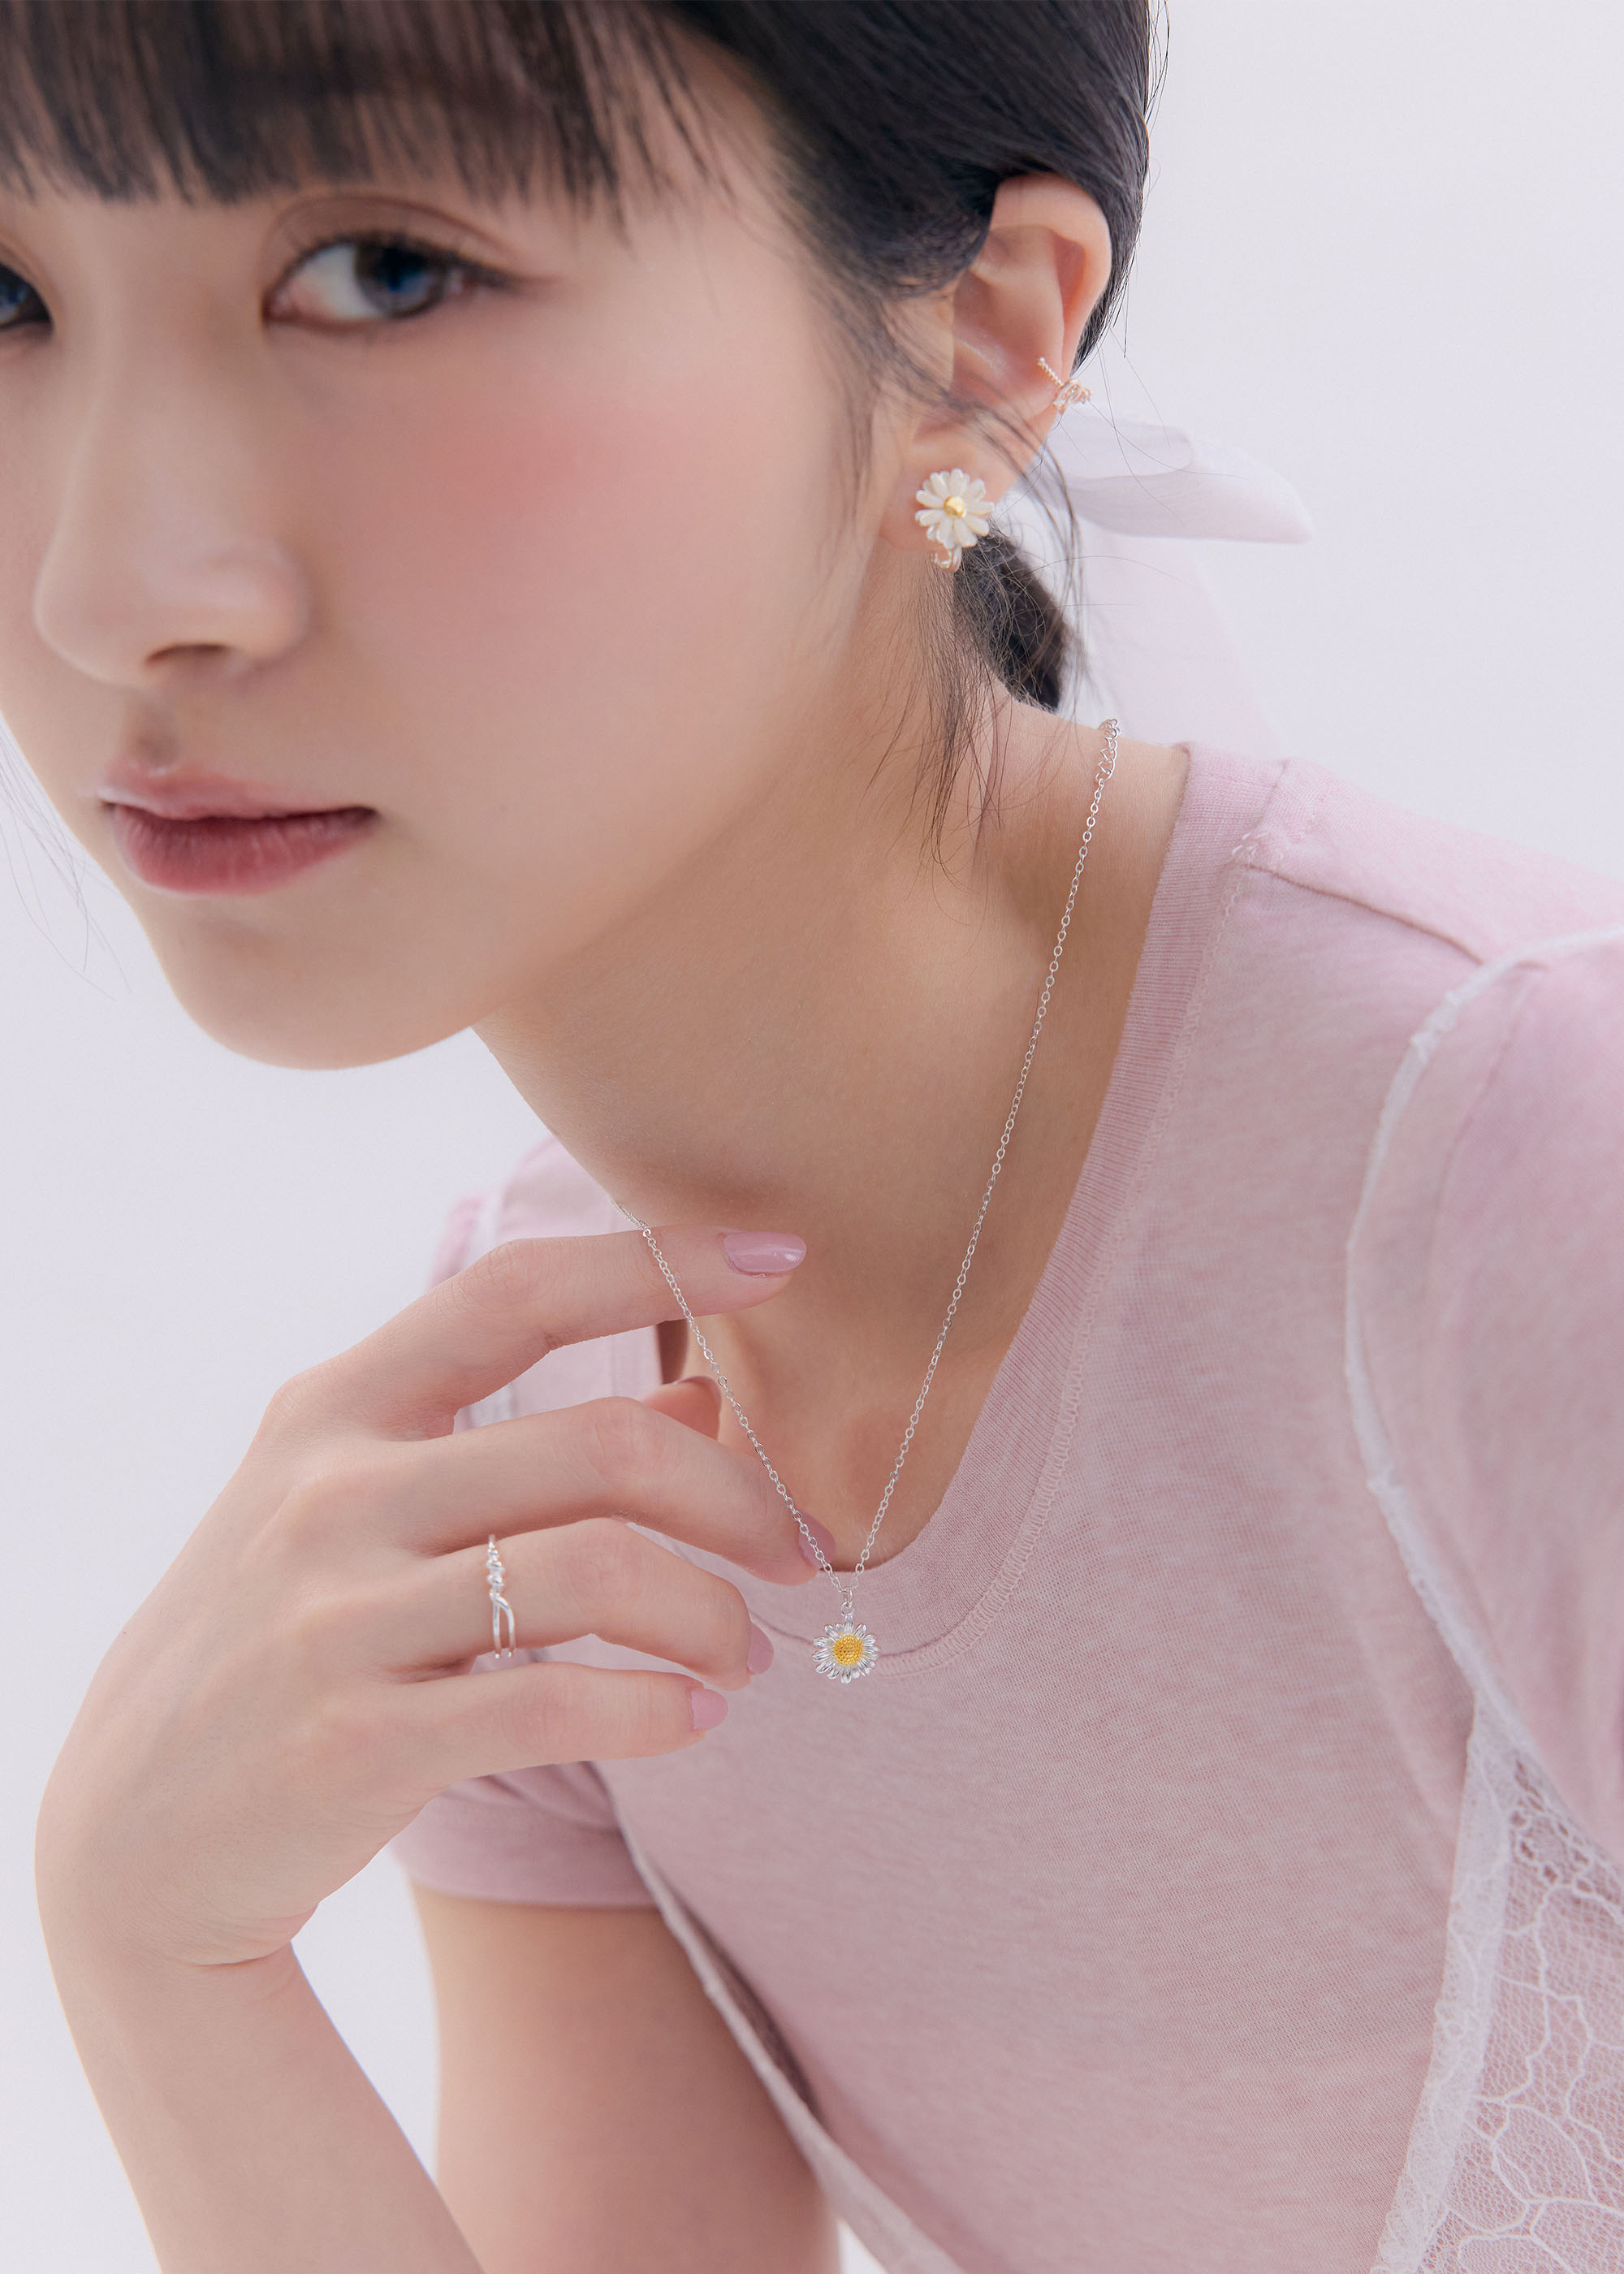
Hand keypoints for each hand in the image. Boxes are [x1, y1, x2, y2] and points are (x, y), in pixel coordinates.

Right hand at [35, 1228, 811, 1972]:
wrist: (132, 1839)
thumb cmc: (287, 1643)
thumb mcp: (364, 1511)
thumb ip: (520, 1446)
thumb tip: (701, 1405)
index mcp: (338, 1407)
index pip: (516, 1290)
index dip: (654, 1261)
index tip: (777, 1255)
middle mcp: (333, 1490)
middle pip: (602, 1446)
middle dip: (739, 1499)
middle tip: (800, 1554)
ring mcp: (337, 1613)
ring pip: (600, 1570)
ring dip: (713, 1616)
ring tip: (745, 1658)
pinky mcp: (357, 1739)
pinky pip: (559, 1701)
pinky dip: (658, 1709)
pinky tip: (691, 1719)